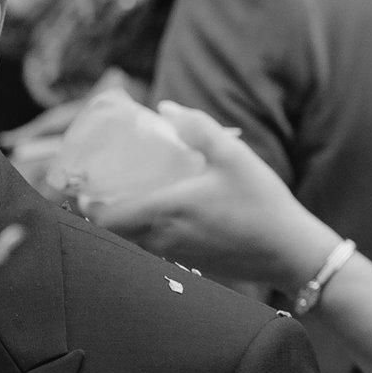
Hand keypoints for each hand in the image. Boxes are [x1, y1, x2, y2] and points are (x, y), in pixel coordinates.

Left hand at [90, 99, 331, 287]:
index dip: (86, 204)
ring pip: (132, 241)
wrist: (288, 251)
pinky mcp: (187, 264)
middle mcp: (161, 239)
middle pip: (112, 231)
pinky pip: (153, 248)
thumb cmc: (261, 202)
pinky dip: (146, 232)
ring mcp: (173, 256)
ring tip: (130, 194)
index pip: (104, 218)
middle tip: (104, 185)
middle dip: (102, 210)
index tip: (83, 186)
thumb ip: (196, 127)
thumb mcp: (232, 154)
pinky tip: (162, 212)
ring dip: (125, 221)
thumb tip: (165, 108)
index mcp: (165, 211)